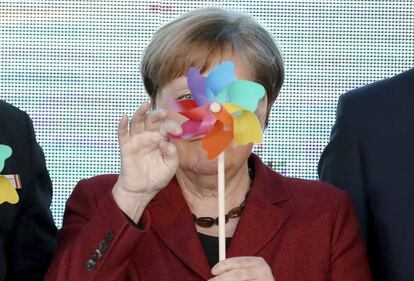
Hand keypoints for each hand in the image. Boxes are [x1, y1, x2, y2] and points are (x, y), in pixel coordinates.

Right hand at [112, 102, 181, 221]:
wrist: (143, 190)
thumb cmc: (157, 176)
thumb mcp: (170, 167)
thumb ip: (171, 154)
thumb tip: (166, 143)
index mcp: (161, 139)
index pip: (166, 128)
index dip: (172, 126)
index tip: (179, 130)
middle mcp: (149, 136)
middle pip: (152, 120)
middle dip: (157, 115)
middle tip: (164, 113)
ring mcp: (137, 140)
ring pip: (137, 122)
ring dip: (140, 112)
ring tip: (144, 105)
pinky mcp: (126, 147)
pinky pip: (122, 134)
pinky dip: (122, 125)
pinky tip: (124, 118)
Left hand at [209, 257, 274, 280]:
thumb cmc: (255, 279)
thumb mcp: (248, 271)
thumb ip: (236, 269)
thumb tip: (216, 270)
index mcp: (257, 262)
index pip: (237, 261)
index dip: (223, 265)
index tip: (213, 271)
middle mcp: (262, 271)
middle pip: (238, 275)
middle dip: (222, 279)